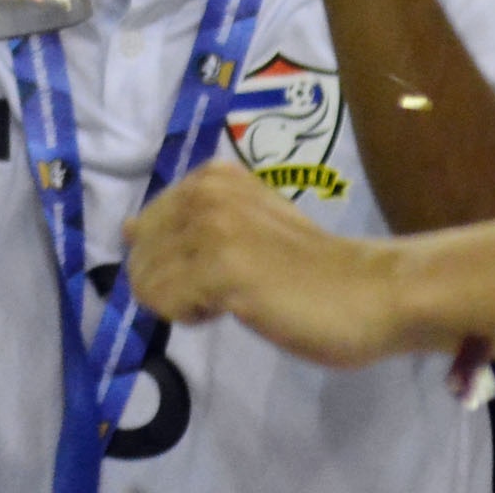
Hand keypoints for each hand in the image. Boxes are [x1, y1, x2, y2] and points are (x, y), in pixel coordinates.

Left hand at [124, 159, 406, 366]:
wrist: (369, 292)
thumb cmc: (310, 268)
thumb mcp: (244, 226)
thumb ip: (189, 222)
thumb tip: (125, 229)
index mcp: (212, 177)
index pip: (145, 225)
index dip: (174, 261)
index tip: (221, 268)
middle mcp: (206, 191)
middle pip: (139, 254)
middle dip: (173, 283)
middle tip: (228, 287)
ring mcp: (213, 228)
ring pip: (147, 281)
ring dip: (184, 302)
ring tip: (236, 295)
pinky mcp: (222, 268)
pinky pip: (165, 302)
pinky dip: (192, 316)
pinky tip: (236, 308)